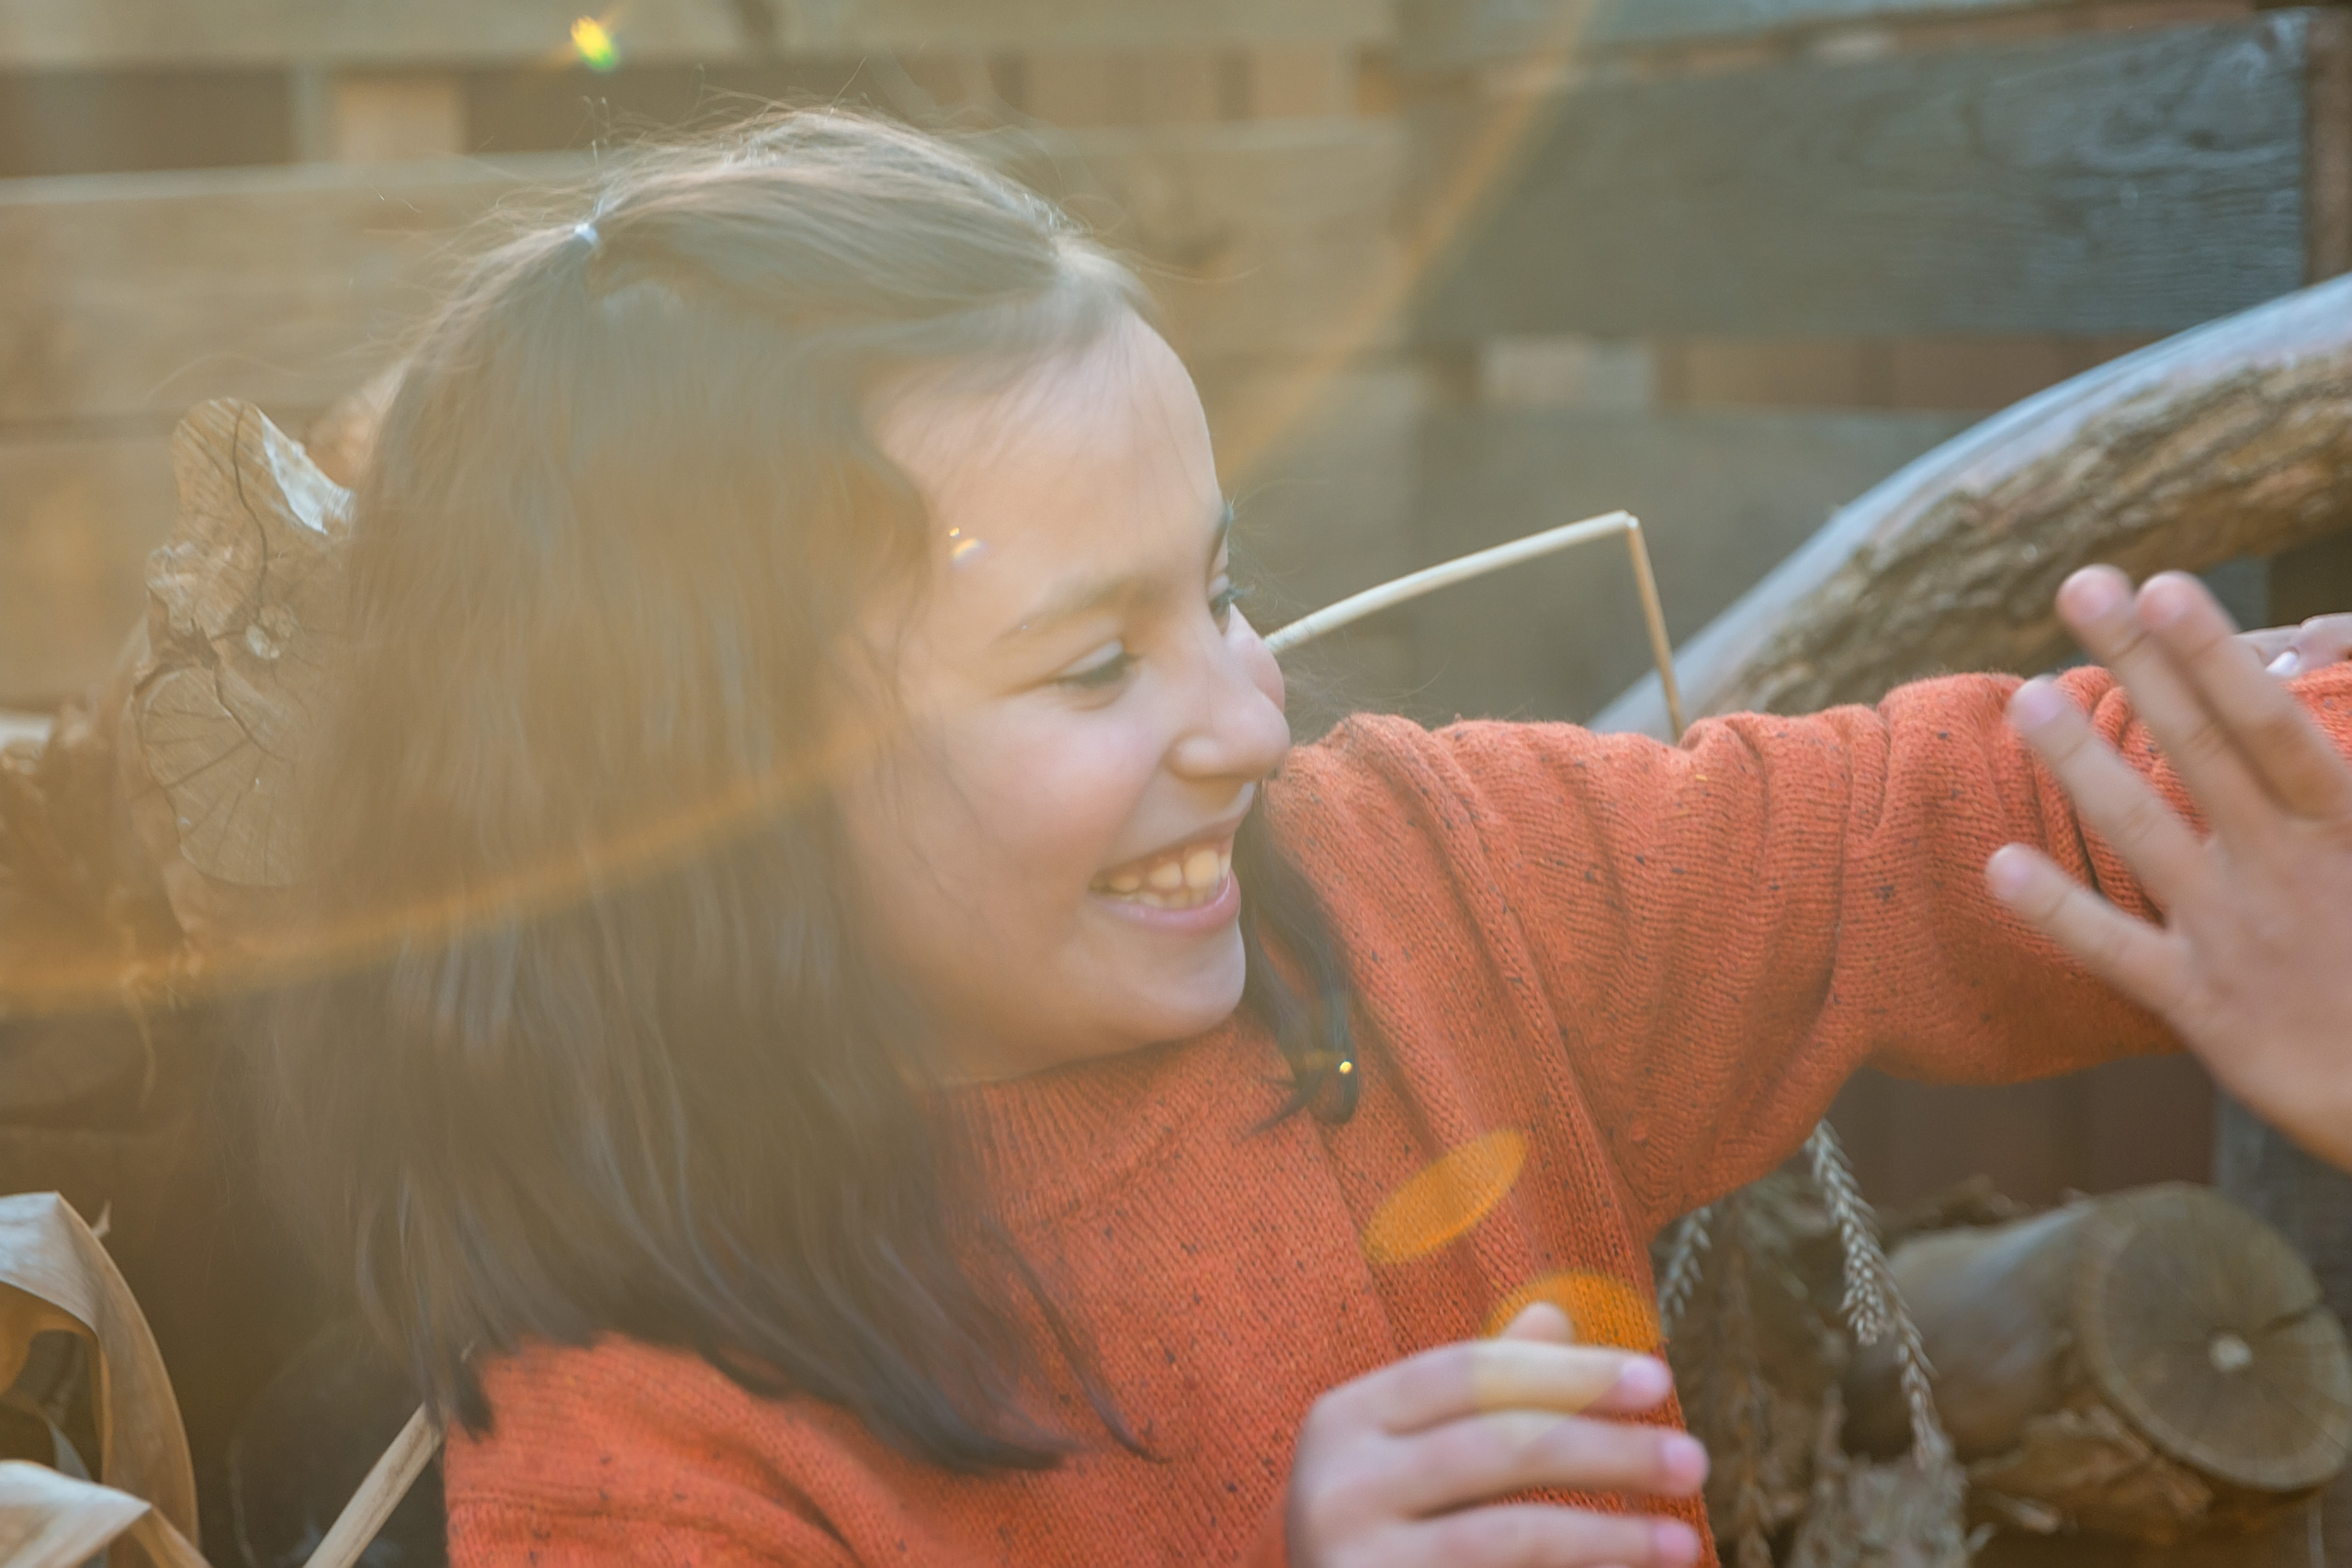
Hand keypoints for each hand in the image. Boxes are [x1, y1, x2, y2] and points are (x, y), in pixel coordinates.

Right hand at [1286, 1302, 1706, 1567]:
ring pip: (1506, 1533)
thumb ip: (1476, 1391)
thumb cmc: (1376, 1530)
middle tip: (1693, 1460)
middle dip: (1606, 1448)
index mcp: (1344, 1417)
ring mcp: (1353, 1558)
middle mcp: (1336, 1483)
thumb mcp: (1407, 1450)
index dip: (1566, 1371)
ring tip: (1684, 1539)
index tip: (1657, 1380)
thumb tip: (1555, 1313)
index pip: (1467, 1371)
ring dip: (1608, 1533)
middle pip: (1495, 1445)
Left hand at [1987, 567, 2351, 1172]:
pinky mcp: (2202, 1007)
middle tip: (2081, 585)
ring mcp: (2235, 935)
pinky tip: (1998, 865)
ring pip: (2144, 834)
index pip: (2271, 726)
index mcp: (2343, 830)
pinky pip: (2118, 952)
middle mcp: (2283, 870)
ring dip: (2082, 764)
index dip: (2214, 659)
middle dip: (2141, 666)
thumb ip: (2341, 793)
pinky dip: (2059, 912)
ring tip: (2026, 697)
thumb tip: (2324, 690)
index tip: (2165, 587)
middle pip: (2199, 749)